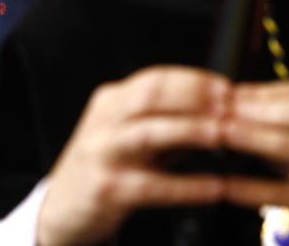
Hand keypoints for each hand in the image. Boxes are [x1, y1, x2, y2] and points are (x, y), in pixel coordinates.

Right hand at [35, 65, 229, 245]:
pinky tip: (213, 188)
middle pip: (150, 95)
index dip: (193, 79)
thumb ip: (165, 123)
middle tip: (228, 104)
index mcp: (110, 102)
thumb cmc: (104, 169)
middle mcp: (103, 122)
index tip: (225, 85)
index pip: (154, 78)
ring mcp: (102, 154)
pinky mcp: (106, 189)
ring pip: (148, 133)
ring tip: (221, 133)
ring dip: (189, 129)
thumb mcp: (128, 136)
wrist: (60, 209)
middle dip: (194, 96)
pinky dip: (187, 186)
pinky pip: (152, 186)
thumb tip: (216, 112)